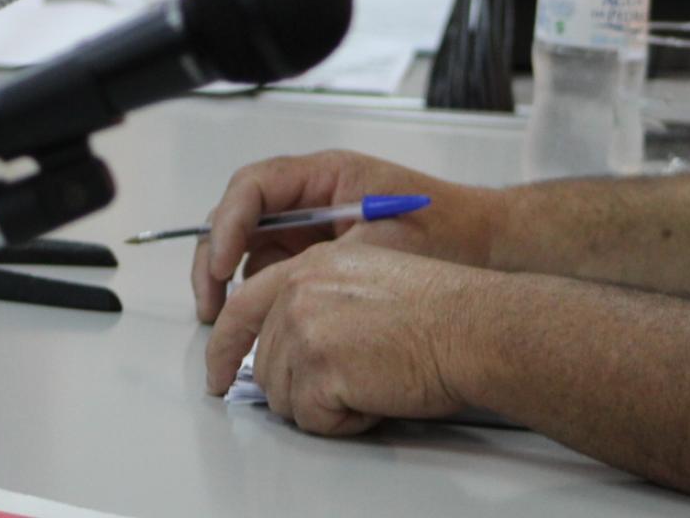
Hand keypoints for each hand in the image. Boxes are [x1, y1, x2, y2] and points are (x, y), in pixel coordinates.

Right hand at [192, 151, 498, 323]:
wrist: (491, 248)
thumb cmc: (449, 235)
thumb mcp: (381, 243)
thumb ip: (327, 261)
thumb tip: (277, 294)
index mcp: (325, 174)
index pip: (255, 187)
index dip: (230, 224)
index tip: (226, 266)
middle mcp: (311, 195)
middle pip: (240, 216)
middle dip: (216, 259)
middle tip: (212, 307)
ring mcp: (312, 224)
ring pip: (250, 246)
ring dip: (230, 282)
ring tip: (224, 327)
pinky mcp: (318, 255)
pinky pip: (272, 269)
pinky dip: (258, 297)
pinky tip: (257, 331)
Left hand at [205, 241, 488, 434]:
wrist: (472, 327)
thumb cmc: (441, 310)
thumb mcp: (366, 278)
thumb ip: (317, 299)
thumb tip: (289, 348)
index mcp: (311, 266)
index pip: (243, 308)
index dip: (224, 350)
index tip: (217, 377)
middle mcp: (300, 290)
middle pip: (264, 364)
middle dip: (301, 388)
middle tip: (349, 385)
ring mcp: (304, 326)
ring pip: (283, 397)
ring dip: (325, 405)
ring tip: (372, 381)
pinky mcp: (318, 365)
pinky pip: (310, 419)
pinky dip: (343, 423)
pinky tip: (376, 396)